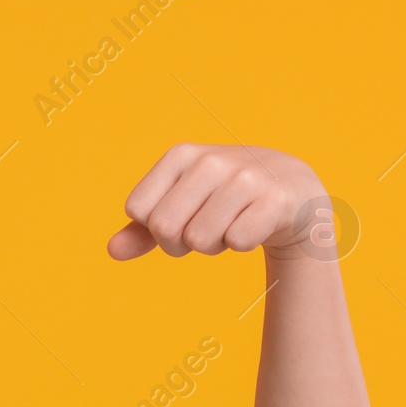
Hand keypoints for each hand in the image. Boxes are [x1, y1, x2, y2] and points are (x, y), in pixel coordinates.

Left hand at [106, 143, 332, 260]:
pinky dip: (242, 244)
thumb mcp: (180, 206)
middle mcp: (210, 160)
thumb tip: (112, 251)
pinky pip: (236, 242)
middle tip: (205, 230)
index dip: (155, 229)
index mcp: (180, 155)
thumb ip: (142, 230)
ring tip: (231, 224)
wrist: (293, 190)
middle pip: (164, 228)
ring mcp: (244, 177)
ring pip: (199, 239)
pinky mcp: (274, 198)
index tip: (180, 218)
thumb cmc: (225, 200)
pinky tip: (255, 224)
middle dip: (180, 243)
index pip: (139, 210)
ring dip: (213, 246)